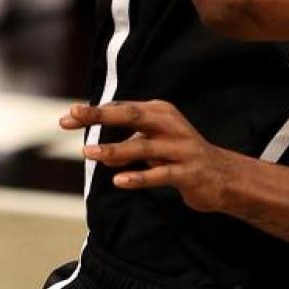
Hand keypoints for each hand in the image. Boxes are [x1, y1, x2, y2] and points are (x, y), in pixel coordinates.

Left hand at [62, 100, 240, 211]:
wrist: (222, 175)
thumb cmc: (180, 156)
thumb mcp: (155, 144)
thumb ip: (129, 146)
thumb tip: (101, 155)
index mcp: (161, 112)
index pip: (123, 108)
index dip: (94, 112)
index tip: (67, 117)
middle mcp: (171, 125)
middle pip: (133, 115)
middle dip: (101, 115)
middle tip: (73, 116)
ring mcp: (181, 148)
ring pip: (144, 147)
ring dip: (115, 150)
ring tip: (89, 153)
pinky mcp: (188, 171)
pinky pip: (160, 174)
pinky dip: (139, 177)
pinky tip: (119, 181)